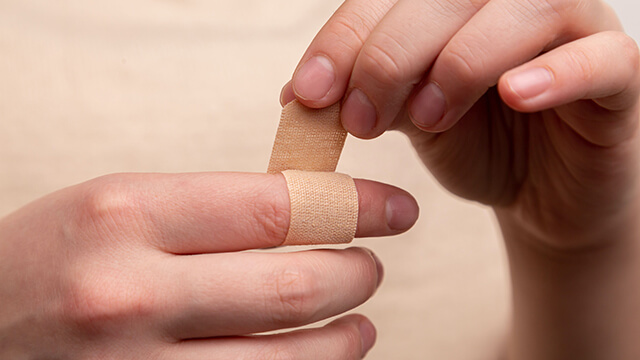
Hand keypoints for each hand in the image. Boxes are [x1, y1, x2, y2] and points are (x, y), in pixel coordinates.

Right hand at [0, 172, 417, 358]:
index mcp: (125, 214)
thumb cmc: (54, 256)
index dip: (354, 207)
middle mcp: (132, 294)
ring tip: (357, 320)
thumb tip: (311, 213)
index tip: (395, 209)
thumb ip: (211, 208)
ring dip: (345, 337)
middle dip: (357, 274)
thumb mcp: (120, 206)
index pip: (276, 206)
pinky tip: (315, 357)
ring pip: (291, 358)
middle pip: (296, 284)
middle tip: (370, 266)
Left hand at [281, 0, 639, 248]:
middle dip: (391, 55)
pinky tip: (515, 95)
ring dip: (461, 63)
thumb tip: (297, 94)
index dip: (346, 38)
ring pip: (525, 10)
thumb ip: (364, 94)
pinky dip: (556, 72)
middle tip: (360, 117)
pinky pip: (602, 58)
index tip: (309, 93)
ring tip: (426, 119)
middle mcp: (513, 1)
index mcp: (457, 4)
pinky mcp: (618, 73)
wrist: (539, 193)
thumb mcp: (407, 117)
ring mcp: (575, 28)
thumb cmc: (476, 145)